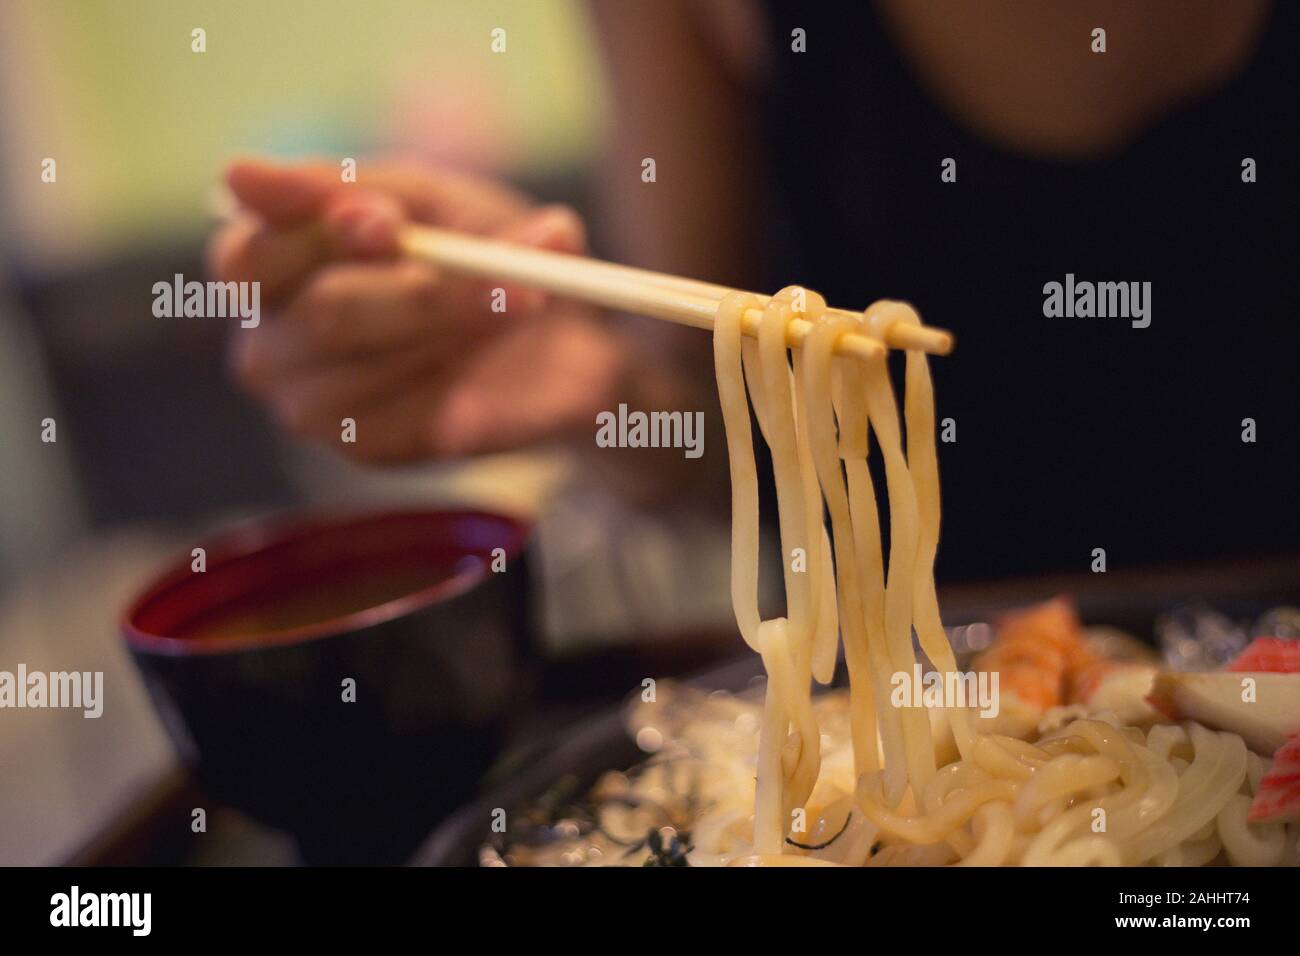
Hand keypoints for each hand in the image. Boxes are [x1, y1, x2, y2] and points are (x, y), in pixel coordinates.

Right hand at [208, 158, 626, 462]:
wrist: (559, 331)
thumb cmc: (473, 247)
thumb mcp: (425, 196)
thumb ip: (343, 185)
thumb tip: (233, 174)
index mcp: (262, 269)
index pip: (249, 259)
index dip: (319, 236)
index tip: (390, 221)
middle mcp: (270, 346)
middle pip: (324, 316)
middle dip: (423, 287)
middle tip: (505, 265)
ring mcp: (312, 407)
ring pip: (378, 366)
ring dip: (464, 324)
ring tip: (528, 295)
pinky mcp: (369, 448)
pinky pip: (417, 413)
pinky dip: (471, 373)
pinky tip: (499, 348)